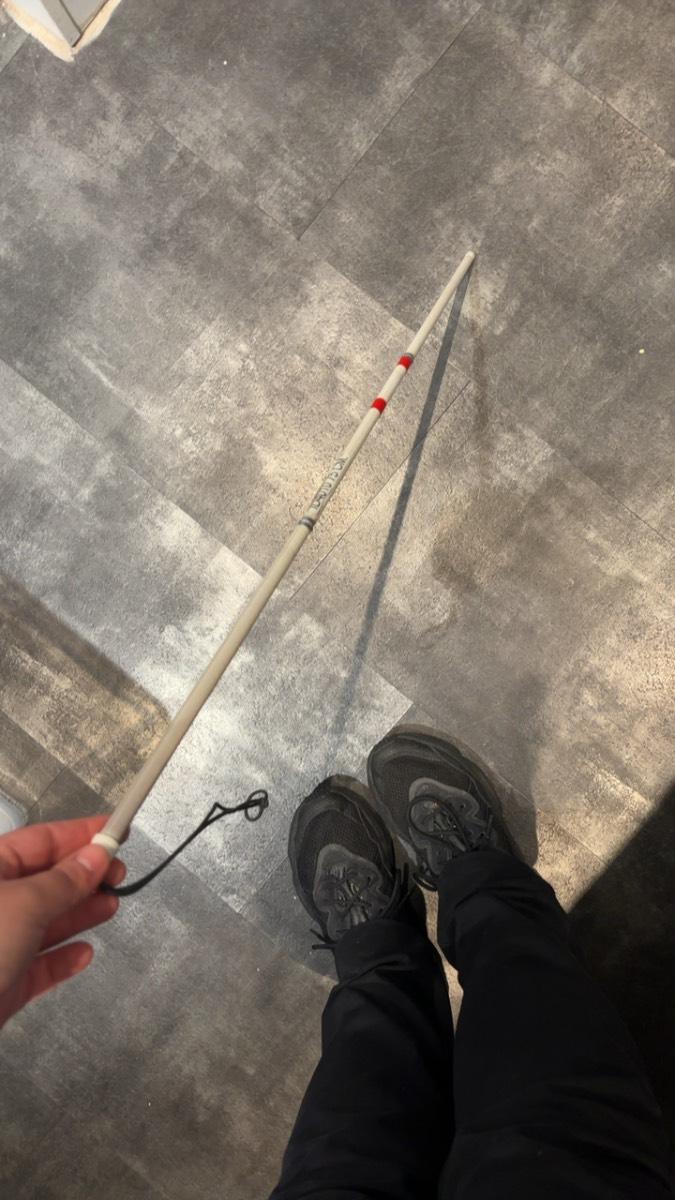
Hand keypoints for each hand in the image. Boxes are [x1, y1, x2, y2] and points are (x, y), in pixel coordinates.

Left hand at [0, 815, 124, 1028]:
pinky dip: (63, 959)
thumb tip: (97, 855)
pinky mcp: (3, 984)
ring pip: (44, 922)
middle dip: (84, 876)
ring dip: (80, 913)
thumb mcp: (25, 903)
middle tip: (119, 874)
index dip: (79, 834)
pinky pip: (38, 965)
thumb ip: (65, 880)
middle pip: (45, 881)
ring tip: (111, 906)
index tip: (115, 831)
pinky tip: (84, 953)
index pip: (39, 841)